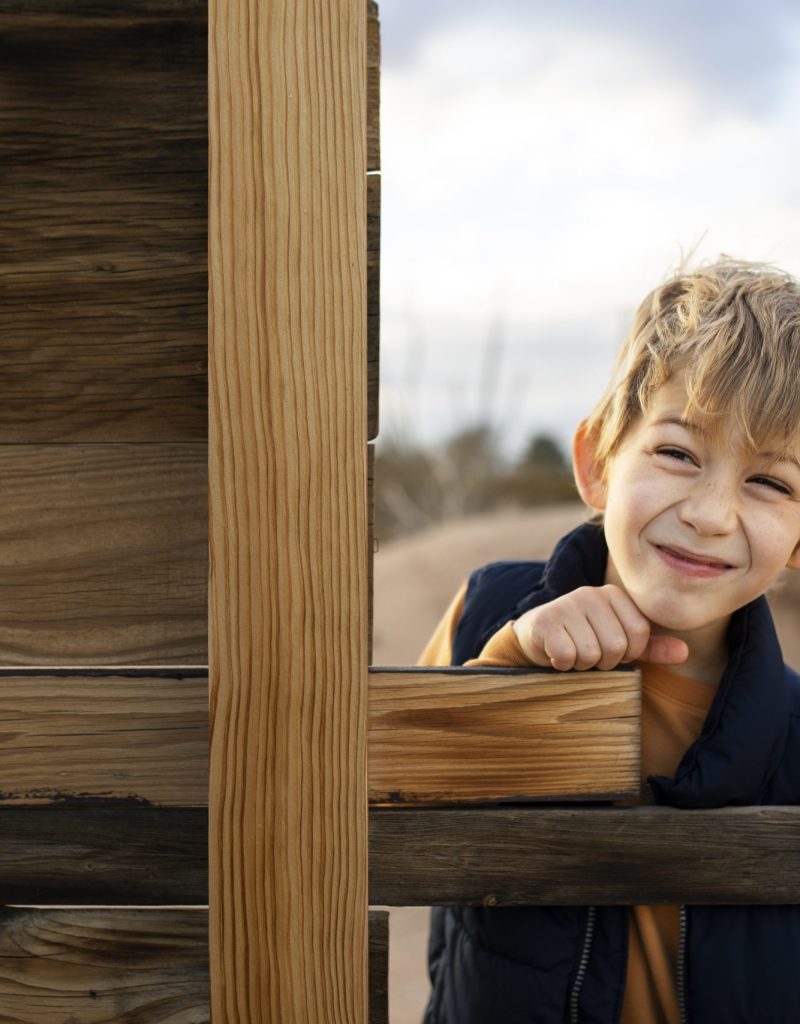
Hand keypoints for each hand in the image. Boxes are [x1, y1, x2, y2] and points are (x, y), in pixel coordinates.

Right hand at [512, 584, 688, 670]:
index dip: (627, 653)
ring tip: (572, 652)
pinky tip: (556, 653)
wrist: (536, 636)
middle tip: (588, 653)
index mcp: (614, 594)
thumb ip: (650, 647)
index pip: (640, 633)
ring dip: (581, 664)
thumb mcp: (618, 641)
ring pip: (591, 654)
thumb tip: (684, 652)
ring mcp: (566, 604)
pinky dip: (562, 664)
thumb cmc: (583, 639)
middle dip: (603, 661)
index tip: (608, 648)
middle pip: (616, 646)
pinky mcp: (546, 620)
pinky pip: (567, 656)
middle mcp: (591, 593)